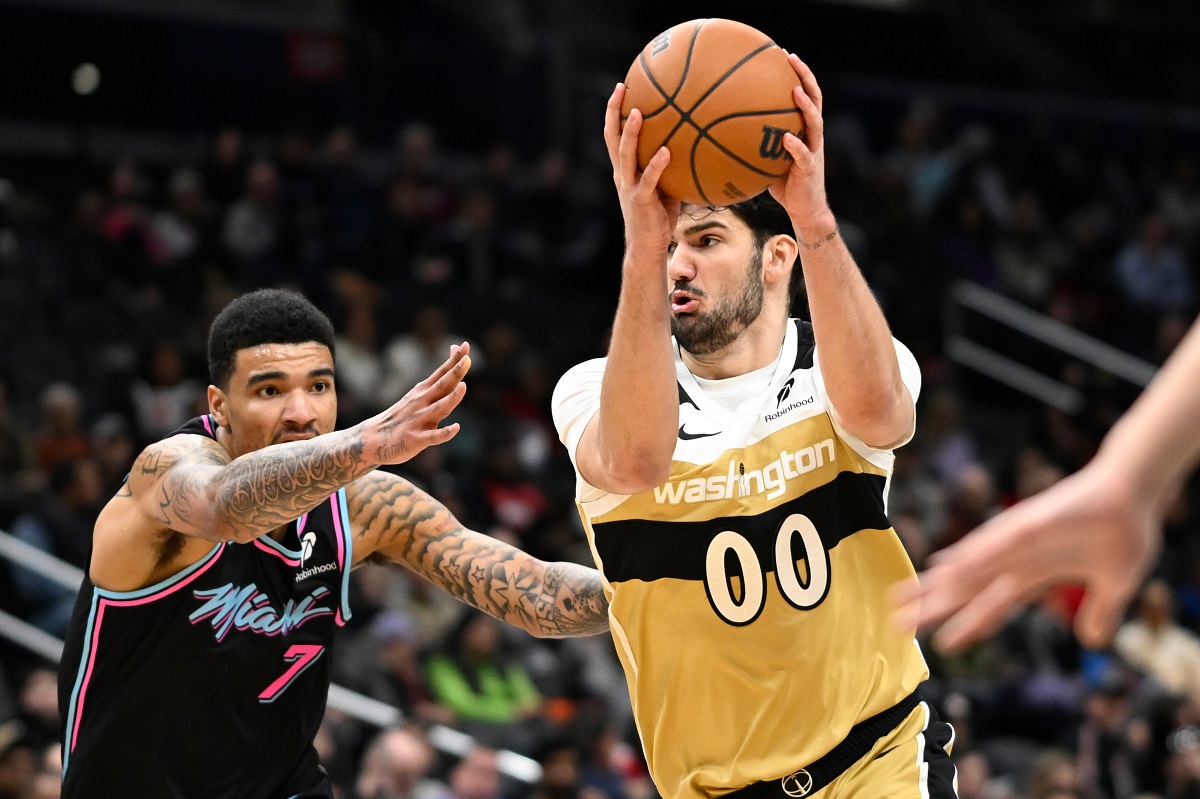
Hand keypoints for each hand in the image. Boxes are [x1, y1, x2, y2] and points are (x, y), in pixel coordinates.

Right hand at [363, 343, 470, 464]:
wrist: (372, 440)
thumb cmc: (402, 415)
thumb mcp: (419, 394)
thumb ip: (440, 379)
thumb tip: (453, 352)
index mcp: (423, 391)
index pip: (442, 372)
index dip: (454, 359)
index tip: (465, 345)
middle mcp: (422, 402)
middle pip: (442, 386)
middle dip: (455, 373)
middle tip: (467, 359)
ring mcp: (419, 420)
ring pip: (439, 408)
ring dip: (451, 398)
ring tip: (463, 387)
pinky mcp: (416, 439)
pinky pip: (433, 437)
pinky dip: (444, 433)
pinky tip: (456, 428)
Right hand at [604, 83, 679, 256]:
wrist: (647, 247)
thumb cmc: (659, 217)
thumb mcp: (664, 187)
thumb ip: (671, 167)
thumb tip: (697, 145)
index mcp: (625, 171)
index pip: (614, 136)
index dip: (614, 112)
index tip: (621, 88)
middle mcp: (622, 175)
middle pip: (612, 138)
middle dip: (614, 112)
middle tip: (621, 88)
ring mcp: (630, 187)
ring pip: (625, 154)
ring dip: (630, 133)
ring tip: (636, 112)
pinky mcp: (641, 200)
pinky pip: (648, 179)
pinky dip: (656, 164)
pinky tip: (666, 150)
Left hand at [768, 55, 833, 239]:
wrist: (805, 211)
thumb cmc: (784, 186)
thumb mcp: (767, 160)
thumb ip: (754, 145)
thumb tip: (721, 135)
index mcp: (804, 131)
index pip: (805, 96)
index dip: (798, 74)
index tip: (785, 55)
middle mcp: (812, 136)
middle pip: (814, 99)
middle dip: (805, 76)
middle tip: (791, 58)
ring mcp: (814, 151)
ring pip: (815, 122)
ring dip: (805, 105)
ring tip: (795, 90)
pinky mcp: (810, 170)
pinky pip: (803, 155)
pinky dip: (796, 145)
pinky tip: (786, 137)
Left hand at [892, 461, 1160, 651]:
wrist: (1135, 490)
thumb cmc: (1122, 532)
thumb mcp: (1114, 586)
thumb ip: (1098, 612)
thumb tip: (1092, 641)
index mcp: (1034, 574)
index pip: (992, 605)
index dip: (967, 625)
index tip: (940, 645)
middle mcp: (1017, 557)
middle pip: (967, 588)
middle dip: (934, 607)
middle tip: (896, 624)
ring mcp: (1021, 538)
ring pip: (971, 564)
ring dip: (940, 581)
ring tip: (905, 596)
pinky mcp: (1034, 520)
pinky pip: (1000, 540)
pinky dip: (975, 553)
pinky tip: (947, 564)